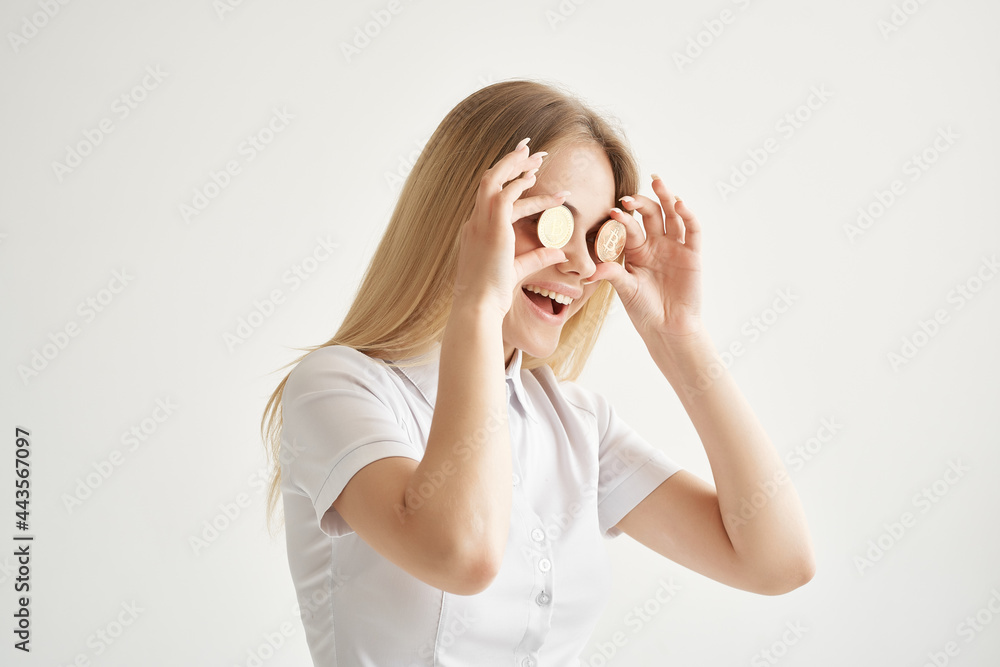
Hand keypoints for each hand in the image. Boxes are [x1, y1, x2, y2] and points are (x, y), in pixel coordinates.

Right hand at [452, 137, 569, 316]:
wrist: (478, 307)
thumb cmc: (492, 296)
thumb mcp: (517, 271)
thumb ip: (537, 257)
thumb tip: (559, 252)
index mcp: (476, 232)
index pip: (493, 199)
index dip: (511, 184)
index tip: (529, 174)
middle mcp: (475, 223)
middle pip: (490, 182)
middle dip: (511, 163)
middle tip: (532, 151)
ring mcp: (480, 223)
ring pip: (494, 180)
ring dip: (515, 165)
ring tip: (538, 155)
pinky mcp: (491, 227)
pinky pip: (505, 195)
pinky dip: (519, 182)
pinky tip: (535, 176)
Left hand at [587, 176, 703, 338]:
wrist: (668, 327)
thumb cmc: (644, 310)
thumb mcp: (626, 290)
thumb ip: (612, 274)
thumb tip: (589, 270)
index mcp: (636, 250)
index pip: (629, 228)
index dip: (622, 219)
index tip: (611, 212)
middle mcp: (655, 244)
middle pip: (650, 214)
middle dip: (641, 202)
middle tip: (629, 197)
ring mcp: (675, 247)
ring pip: (671, 216)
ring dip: (666, 197)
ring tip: (658, 181)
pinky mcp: (692, 254)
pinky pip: (692, 230)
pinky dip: (688, 215)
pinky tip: (679, 204)